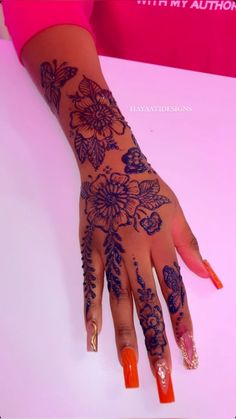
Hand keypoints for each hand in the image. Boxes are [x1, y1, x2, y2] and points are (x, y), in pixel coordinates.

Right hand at [79, 163, 208, 402]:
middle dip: (155, 340)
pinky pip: (90, 283)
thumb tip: (208, 275)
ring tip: (129, 365)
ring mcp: (109, 253)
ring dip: (125, 334)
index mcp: (160, 243)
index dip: (182, 324)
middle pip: (147, 303)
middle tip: (160, 373)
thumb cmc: (147, 187)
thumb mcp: (176, 210)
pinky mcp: (89, 250)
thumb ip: (190, 245)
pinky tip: (93, 333)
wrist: (110, 164)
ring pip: (118, 300)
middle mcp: (136, 253)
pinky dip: (91, 309)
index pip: (175, 292)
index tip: (189, 353)